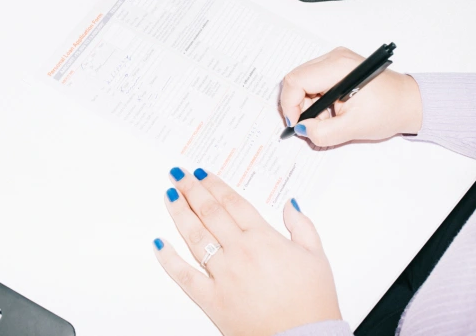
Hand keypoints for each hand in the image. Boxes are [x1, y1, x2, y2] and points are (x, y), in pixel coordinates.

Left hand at [154, 167, 340, 335]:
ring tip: (169, 195)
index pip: (232, 202)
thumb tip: (291, 203)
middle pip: (209, 212)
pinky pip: (183, 276)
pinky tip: (159, 243)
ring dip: (178, 212)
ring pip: (194, 236)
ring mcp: (222, 275)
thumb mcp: (316, 257)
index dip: (214, 184)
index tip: (202, 173)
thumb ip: (302, 226)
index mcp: (263, 238)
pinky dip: (168, 259)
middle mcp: (239, 252)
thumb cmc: (311, 302)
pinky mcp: (211, 299)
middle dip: (191, 189)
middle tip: (179, 174)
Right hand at [281, 47, 422, 146]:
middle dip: (298, 105)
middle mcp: (335, 58)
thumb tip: (302, 128)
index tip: (297, 124)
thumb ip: (323, 132)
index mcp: (338, 67)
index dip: (290, 105)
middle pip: (296, 79)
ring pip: (303, 81)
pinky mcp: (338, 66)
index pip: (296, 81)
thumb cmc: (389, 110)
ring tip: (327, 119)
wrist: (409, 102)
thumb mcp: (353, 128)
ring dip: (308, 104)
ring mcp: (336, 60)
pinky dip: (315, 99)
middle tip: (312, 124)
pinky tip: (331, 111)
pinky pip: (314, 81)